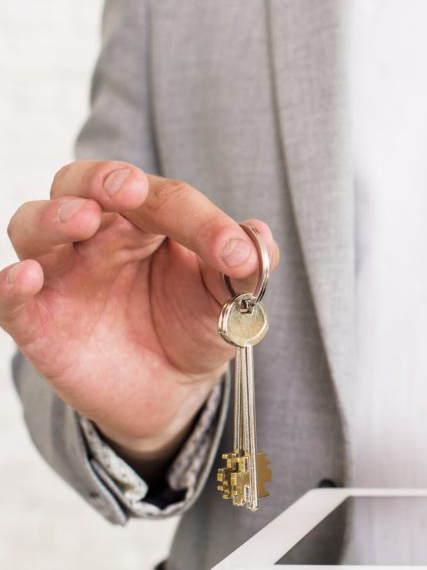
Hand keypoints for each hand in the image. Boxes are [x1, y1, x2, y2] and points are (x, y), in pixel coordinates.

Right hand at [1, 160, 278, 474]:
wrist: (173, 389)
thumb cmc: (195, 322)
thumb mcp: (230, 297)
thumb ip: (246, 267)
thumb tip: (259, 238)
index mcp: (146, 218)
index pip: (165, 199)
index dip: (201, 221)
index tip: (235, 254)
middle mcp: (96, 235)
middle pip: (79, 185)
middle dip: (101, 180)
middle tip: (128, 188)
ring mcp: (60, 275)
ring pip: (33, 227)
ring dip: (54, 218)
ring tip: (82, 220)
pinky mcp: (36, 322)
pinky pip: (7, 298)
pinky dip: (9, 284)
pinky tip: (26, 277)